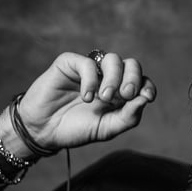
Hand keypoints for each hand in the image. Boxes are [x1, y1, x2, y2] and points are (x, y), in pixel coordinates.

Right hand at [17, 51, 156, 149]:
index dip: (147, 85)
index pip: (141, 81)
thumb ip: (128, 117)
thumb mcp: (107, 128)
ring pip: (113, 59)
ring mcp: (89, 70)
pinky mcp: (69, 64)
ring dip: (114, 78)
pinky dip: (91, 80)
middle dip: (133, 78)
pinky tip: (86, 97)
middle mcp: (106, 78)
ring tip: (104, 98)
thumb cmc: (75, 129)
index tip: (147, 96)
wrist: (44, 131)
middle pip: (131, 65)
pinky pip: (88, 63)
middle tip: (125, 95)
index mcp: (119, 93)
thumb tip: (145, 99)